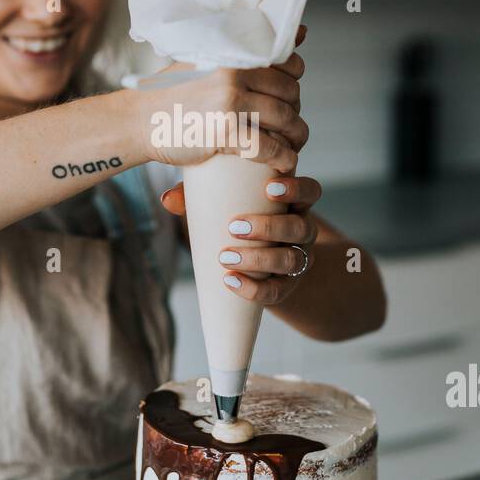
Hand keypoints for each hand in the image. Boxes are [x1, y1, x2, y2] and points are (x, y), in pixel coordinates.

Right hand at [134, 26, 308, 174]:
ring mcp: (230, 100)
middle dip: (295, 112)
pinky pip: (270, 147)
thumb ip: (249, 49)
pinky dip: (283, 158)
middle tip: (287, 128)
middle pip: (291, 93)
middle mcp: (234, 71)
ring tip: (290, 147)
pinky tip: (283, 163)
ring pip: (286, 120)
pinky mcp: (225, 131)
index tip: (285, 99)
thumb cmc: (174, 93)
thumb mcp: (209, 61)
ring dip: (296, 138)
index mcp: (233, 51)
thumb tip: (303, 31)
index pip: (289, 63)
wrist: (137, 121)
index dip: (293, 84)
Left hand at [161, 170, 320, 306]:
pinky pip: (277, 291)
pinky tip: (230, 281)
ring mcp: (299, 260)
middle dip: (270, 227)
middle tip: (235, 226)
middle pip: (301, 227)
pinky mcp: (287, 287)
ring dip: (259, 258)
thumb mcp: (228, 206)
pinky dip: (254, 288)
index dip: (296, 189)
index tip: (270, 188)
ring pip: (293, 260)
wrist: (262, 266)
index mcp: (293, 204)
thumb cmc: (241, 224)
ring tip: (227, 256)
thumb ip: (201, 197)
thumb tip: (168, 198)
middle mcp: (303, 231)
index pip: (311, 191)